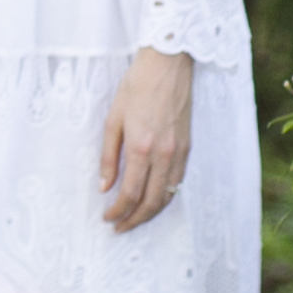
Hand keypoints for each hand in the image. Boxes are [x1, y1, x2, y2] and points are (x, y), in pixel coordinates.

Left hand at [99, 47, 192, 233]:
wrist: (167, 65)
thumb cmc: (136, 86)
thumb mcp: (113, 119)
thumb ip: (109, 156)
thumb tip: (104, 186)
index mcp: (141, 147)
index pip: (130, 193)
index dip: (118, 211)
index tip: (107, 217)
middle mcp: (164, 155)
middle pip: (151, 202)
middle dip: (134, 220)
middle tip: (119, 227)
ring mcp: (179, 152)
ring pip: (168, 195)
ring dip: (151, 212)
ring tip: (135, 219)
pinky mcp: (187, 147)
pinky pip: (178, 181)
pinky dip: (165, 196)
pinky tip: (154, 199)